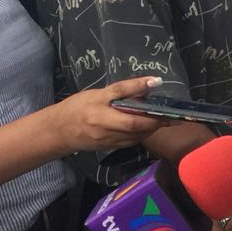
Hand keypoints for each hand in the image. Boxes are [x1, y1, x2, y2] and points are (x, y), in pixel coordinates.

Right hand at [48, 77, 170, 152]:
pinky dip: (143, 133)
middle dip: (155, 120)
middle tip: (171, 113)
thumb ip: (122, 90)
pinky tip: (149, 125)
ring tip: (166, 118)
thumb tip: (149, 83)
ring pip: (136, 136)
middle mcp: (105, 128)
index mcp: (99, 112)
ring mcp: (108, 140)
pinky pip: (132, 141)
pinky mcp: (111, 147)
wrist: (59, 131)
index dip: (143, 98)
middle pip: (135, 125)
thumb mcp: (98, 94)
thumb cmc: (78, 107)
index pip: (124, 103)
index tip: (158, 85)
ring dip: (152, 128)